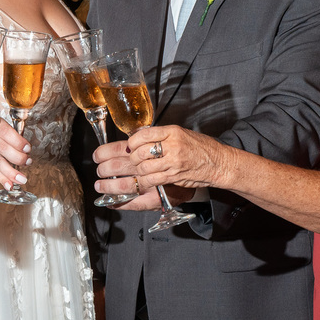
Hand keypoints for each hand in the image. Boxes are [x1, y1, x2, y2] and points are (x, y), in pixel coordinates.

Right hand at [0, 115, 31, 190]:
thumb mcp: (6, 134)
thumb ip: (15, 140)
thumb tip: (27, 152)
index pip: (4, 130)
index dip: (17, 140)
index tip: (28, 149)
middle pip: (0, 147)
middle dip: (17, 156)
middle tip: (28, 162)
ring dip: (10, 172)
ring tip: (22, 179)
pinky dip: (2, 179)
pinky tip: (9, 185)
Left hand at [93, 126, 215, 210]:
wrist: (219, 162)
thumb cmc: (199, 147)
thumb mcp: (179, 134)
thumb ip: (158, 137)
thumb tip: (133, 141)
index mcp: (170, 132)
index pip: (139, 136)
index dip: (124, 145)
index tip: (115, 150)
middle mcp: (170, 146)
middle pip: (135, 154)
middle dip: (116, 162)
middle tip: (101, 167)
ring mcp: (172, 162)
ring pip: (140, 170)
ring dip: (124, 178)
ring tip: (110, 181)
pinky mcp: (173, 177)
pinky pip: (150, 182)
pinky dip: (138, 186)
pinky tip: (129, 188)